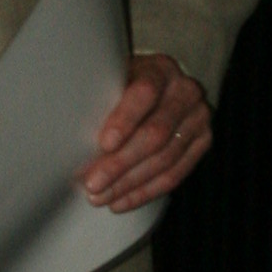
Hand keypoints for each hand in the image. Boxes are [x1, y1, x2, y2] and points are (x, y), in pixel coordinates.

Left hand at [84, 51, 211, 209]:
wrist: (158, 89)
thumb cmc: (123, 87)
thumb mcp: (111, 81)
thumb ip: (99, 99)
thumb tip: (68, 141)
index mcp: (160, 69)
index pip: (145, 92)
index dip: (124, 119)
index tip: (103, 143)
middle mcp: (186, 91)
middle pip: (156, 133)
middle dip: (121, 163)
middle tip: (92, 183)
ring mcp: (199, 117)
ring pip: (165, 158)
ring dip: (129, 183)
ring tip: (100, 197)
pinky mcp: (203, 141)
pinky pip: (175, 175)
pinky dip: (145, 192)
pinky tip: (120, 202)